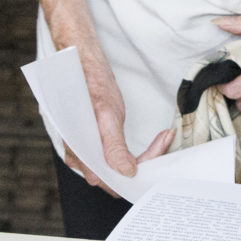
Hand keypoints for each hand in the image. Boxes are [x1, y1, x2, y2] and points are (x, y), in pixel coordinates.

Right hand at [34, 0, 168, 192]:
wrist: (76, 61)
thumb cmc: (89, 83)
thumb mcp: (106, 113)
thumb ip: (113, 147)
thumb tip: (126, 174)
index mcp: (80, 154)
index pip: (115, 179)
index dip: (140, 169)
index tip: (161, 146)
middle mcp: (80, 158)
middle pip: (117, 177)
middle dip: (144, 165)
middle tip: (164, 142)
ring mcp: (85, 152)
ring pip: (117, 169)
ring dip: (142, 159)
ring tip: (161, 140)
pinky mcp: (91, 143)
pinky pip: (114, 158)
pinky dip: (134, 153)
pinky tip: (150, 141)